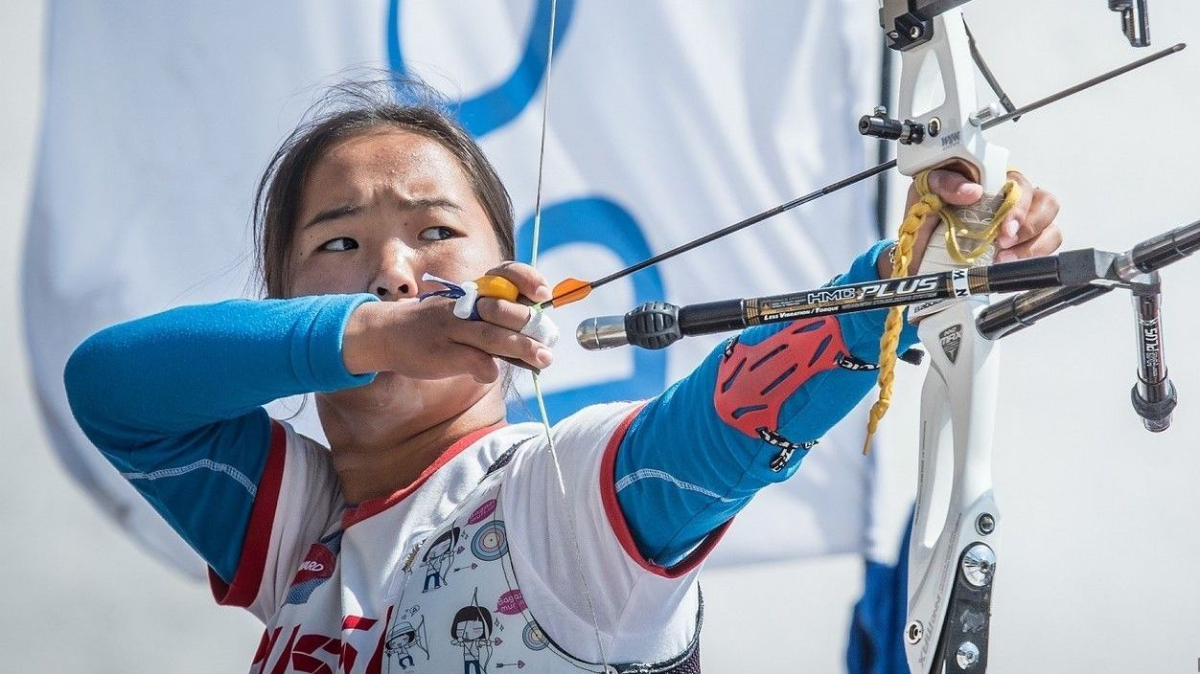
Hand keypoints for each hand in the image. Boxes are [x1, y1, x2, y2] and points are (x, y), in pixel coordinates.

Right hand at [342, 262, 554, 383]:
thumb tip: (535, 338)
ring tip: (543, 359)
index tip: (544, 293)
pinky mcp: (441, 352)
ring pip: (492, 336)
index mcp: (471, 293)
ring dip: (521, 348)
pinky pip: (472, 360)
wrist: (386, 333)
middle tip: (550, 339)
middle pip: (503, 309)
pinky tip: (490, 374)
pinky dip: (486, 370)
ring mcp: (451, 328)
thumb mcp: (462, 314)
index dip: (527, 280)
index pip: (504, 274)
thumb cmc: (434, 327)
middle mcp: (463, 306)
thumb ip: (494, 323)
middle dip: (531, 324)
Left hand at [889, 169, 1062, 274]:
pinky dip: (1032, 258)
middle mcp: (1014, 201)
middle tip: (1003, 243)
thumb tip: (972, 191)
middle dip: (1028, 226)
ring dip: (1032, 246)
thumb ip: (944, 182)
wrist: (917, 253)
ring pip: (1050, 228)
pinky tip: (1009, 265)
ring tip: (1004, 260)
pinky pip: (1044, 250)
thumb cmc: (926, 217)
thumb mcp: (925, 191)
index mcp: (995, 181)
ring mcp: (1021, 225)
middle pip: (1045, 204)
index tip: (1003, 227)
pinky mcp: (1022, 248)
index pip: (1020, 183)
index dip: (1017, 205)